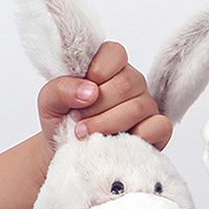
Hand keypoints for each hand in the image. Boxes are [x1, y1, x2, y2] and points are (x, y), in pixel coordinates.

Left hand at [38, 41, 172, 150]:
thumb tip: (90, 91)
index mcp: (109, 66)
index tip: (80, 96)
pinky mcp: (157, 130)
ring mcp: (147, 106)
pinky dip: (139, 137)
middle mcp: (132, 82)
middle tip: (78, 122)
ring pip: (138, 107)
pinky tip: (118, 144)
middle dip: (97, 107)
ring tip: (87, 135)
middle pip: (125, 84)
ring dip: (108, 124)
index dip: (96, 73)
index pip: (114, 52)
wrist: (67, 156)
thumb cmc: (61, 123)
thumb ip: (61, 88)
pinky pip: (160, 126)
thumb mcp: (49, 102)